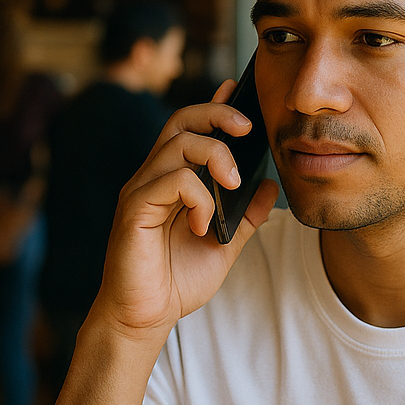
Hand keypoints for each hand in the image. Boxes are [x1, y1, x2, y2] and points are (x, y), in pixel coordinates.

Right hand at [95, 81, 278, 339]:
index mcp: (173, 179)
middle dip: (218, 115)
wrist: (147, 317)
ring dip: (215, 158)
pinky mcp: (134, 210)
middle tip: (248, 129)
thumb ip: (246, 214)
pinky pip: (171, 182)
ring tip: (231, 186)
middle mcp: (154, 177)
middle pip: (182, 121)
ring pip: (177, 145)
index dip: (215, 105)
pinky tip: (203, 225)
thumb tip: (270, 184)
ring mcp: (141, 191)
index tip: (239, 87)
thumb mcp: (226, 243)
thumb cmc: (178, 279)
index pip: (191, 127)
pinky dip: (198, 198)